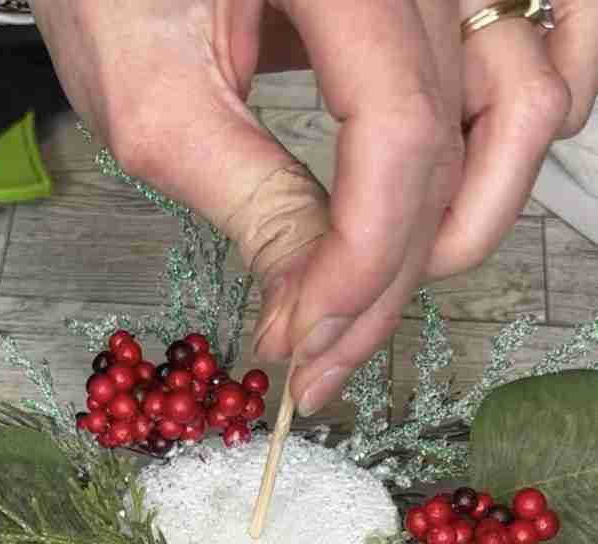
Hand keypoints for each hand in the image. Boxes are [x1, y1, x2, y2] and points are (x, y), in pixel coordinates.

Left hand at [31, 1, 597, 417]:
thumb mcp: (152, 96)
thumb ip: (246, 196)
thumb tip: (312, 306)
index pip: (399, 132)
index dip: (363, 258)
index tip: (308, 341)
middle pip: (452, 146)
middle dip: (387, 281)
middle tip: (319, 362)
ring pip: (520, 111)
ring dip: (463, 227)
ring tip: (373, 300)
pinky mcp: (436, 3)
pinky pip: (538, 61)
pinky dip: (516, 140)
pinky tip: (458, 207)